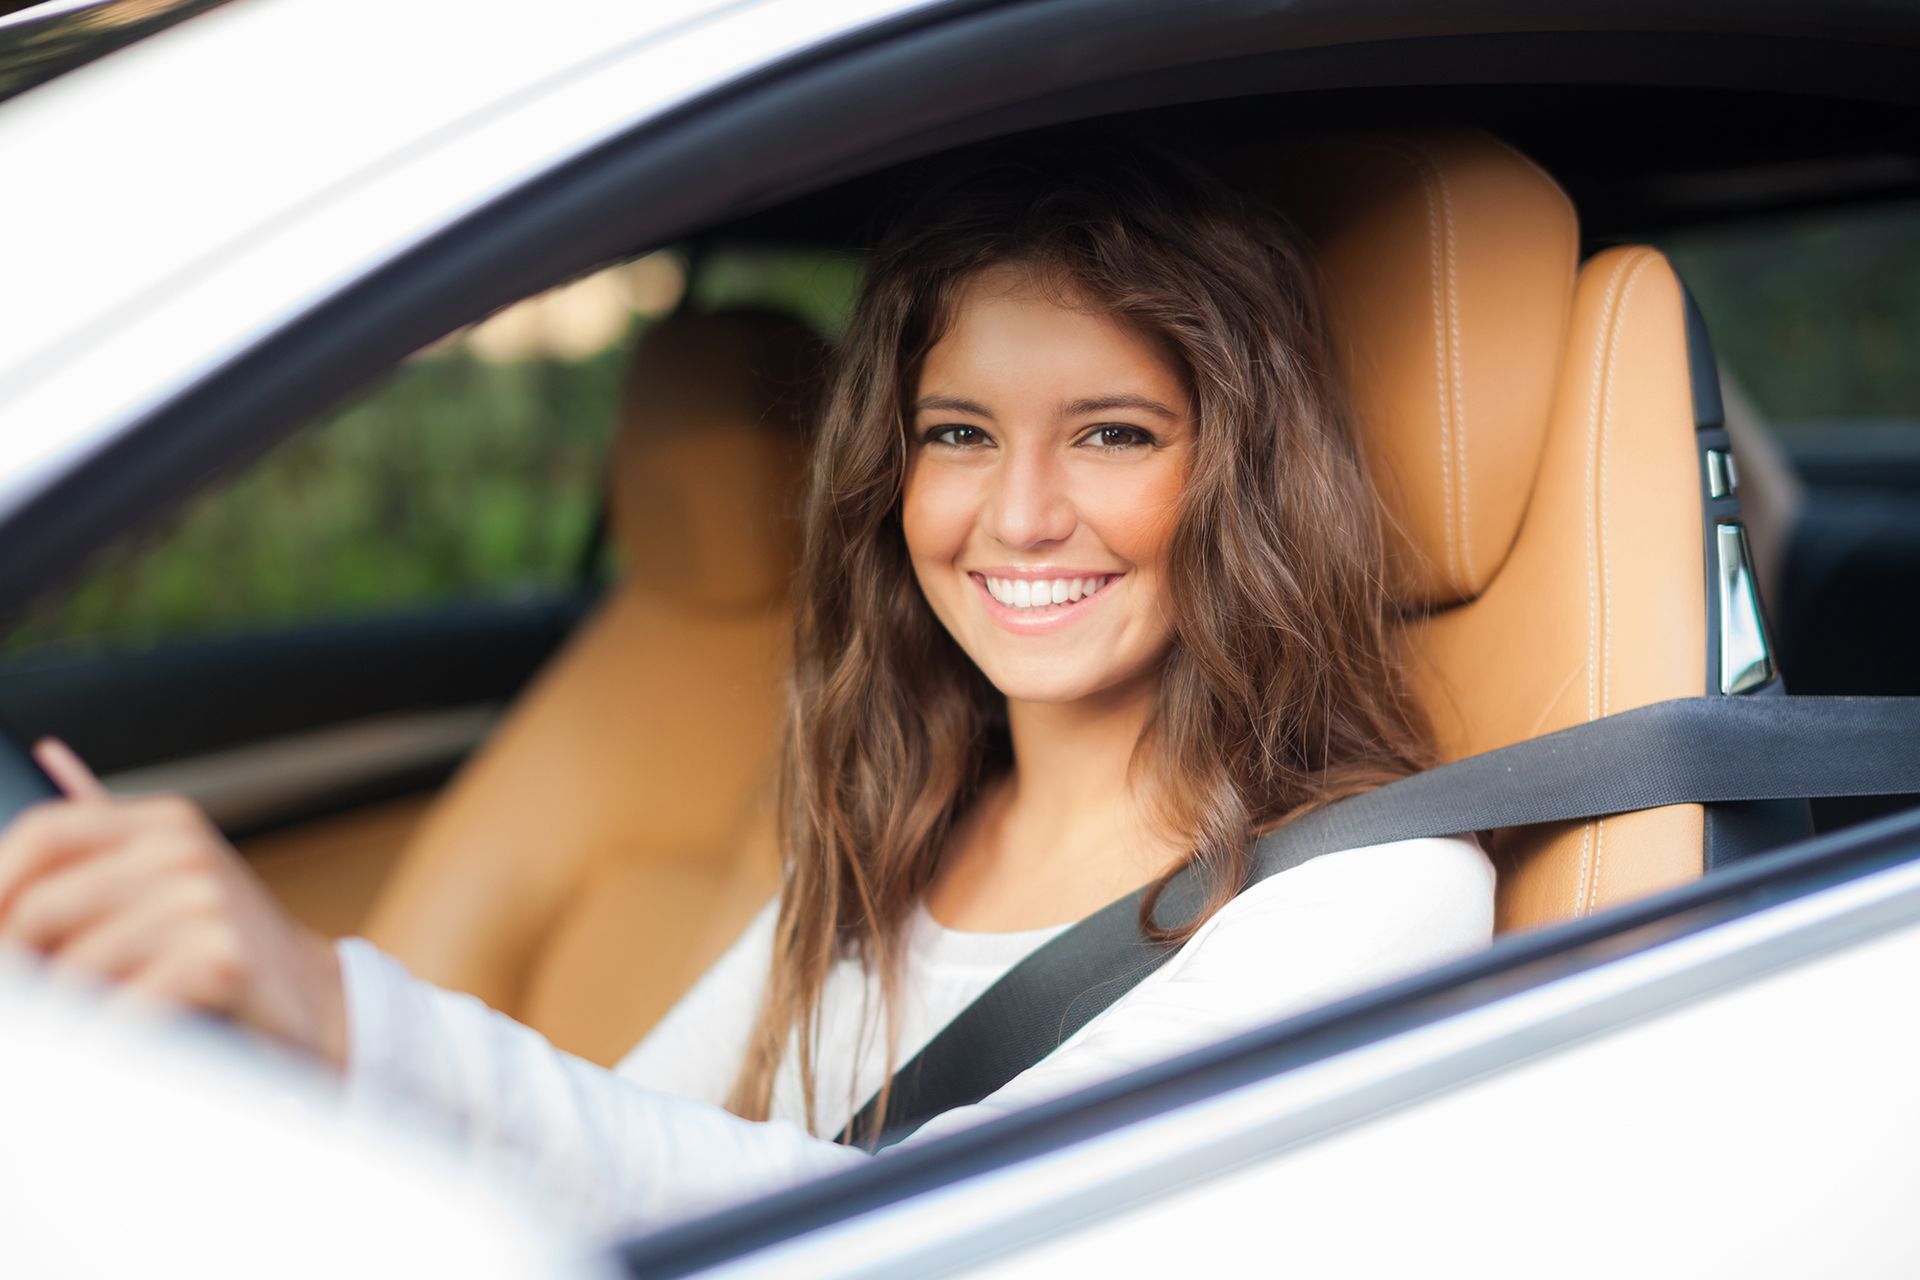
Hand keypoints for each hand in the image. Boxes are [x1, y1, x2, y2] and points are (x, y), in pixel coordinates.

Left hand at [0, 739, 346, 1067]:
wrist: (317, 1002)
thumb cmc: (219, 951)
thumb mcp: (166, 889)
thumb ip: (98, 859)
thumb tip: (27, 812)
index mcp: (166, 823)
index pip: (44, 833)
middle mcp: (186, 851)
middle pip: (42, 908)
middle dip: (19, 968)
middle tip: (27, 1003)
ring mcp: (207, 902)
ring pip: (74, 966)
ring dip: (62, 1014)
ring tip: (78, 1027)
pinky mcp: (224, 959)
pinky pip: (121, 1006)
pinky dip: (103, 1038)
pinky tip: (115, 1045)